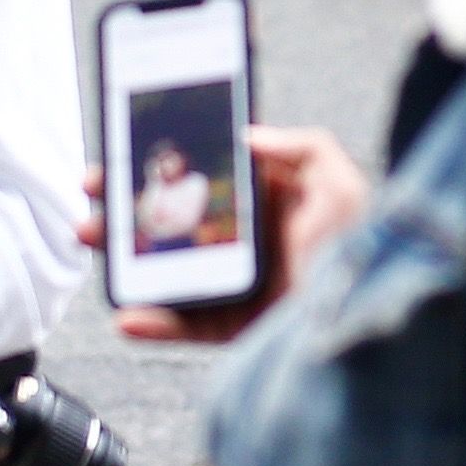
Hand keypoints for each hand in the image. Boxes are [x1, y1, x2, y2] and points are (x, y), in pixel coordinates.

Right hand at [81, 125, 370, 345]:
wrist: (374, 320)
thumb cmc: (365, 247)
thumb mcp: (341, 183)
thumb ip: (303, 147)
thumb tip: (248, 136)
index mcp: (270, 206)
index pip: (206, 181)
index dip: (163, 169)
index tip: (123, 157)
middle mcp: (251, 246)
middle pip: (176, 226)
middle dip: (127, 212)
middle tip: (91, 201)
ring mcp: (241, 288)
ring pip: (170, 274)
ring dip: (124, 262)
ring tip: (92, 243)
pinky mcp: (240, 330)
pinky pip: (188, 328)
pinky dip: (156, 325)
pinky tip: (127, 317)